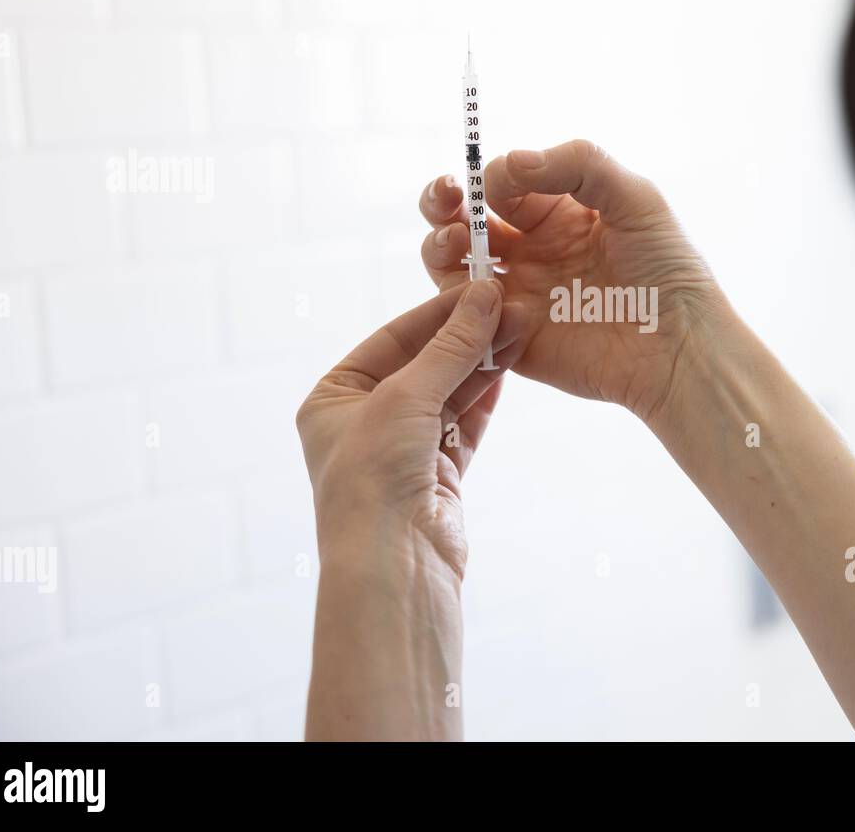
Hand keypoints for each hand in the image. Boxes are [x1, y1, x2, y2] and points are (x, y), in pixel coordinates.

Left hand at [295, 280, 526, 578]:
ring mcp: (402, 449)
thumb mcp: (407, 398)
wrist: (394, 568)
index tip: (481, 287)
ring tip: (521, 328)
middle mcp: (364, 422)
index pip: (392, 339)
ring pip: (450, 392)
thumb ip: (451, 347)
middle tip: (512, 305)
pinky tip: (508, 366)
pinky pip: (465, 424)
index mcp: (333, 399)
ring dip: (483, 362)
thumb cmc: (373, 480)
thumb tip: (485, 296)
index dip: (438, 312)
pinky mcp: (437, 475)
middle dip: (468, 336)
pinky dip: (485, 397)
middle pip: (425, 363)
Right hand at [418, 140, 727, 421]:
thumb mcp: (635, 196)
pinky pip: (466, 317)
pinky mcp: (510, 338)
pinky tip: (486, 291)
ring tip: (456, 243)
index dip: (493, 178)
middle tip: (445, 198)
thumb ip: (578, 164)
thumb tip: (511, 160)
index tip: (499, 184)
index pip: (504, 185)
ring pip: (453, 265)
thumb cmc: (668, 268)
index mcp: (559, 212)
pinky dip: (460, 299)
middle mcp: (532, 250)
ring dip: (440, 247)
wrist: (678, 345)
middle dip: (443, 203)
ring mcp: (519, 294)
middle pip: (464, 220)